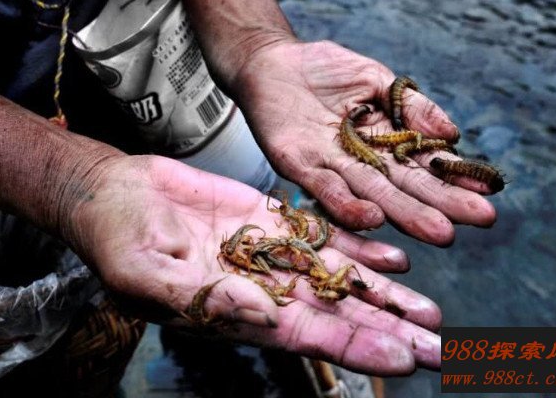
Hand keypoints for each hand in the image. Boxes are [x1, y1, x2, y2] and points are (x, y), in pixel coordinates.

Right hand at [69, 155, 440, 374]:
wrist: (117, 196)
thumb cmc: (118, 240)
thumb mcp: (149, 273)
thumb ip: (206, 298)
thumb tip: (262, 317)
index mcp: (236, 310)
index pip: (307, 334)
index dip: (356, 345)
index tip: (404, 359)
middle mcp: (263, 287)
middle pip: (336, 312)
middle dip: (387, 330)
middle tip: (438, 346)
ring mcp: (270, 252)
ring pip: (339, 276)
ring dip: (384, 294)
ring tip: (429, 311)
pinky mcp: (270, 220)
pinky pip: (323, 235)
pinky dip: (359, 246)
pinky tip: (395, 259)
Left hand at [232, 40, 495, 244]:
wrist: (271, 62)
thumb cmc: (324, 70)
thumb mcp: (376, 80)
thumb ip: (411, 106)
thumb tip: (454, 133)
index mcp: (382, 142)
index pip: (423, 164)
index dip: (454, 177)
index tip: (487, 192)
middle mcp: (361, 163)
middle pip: (404, 187)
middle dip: (440, 204)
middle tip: (478, 221)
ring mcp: (331, 167)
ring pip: (371, 194)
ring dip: (404, 214)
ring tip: (439, 231)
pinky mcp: (299, 166)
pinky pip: (325, 187)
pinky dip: (347, 204)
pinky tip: (374, 217)